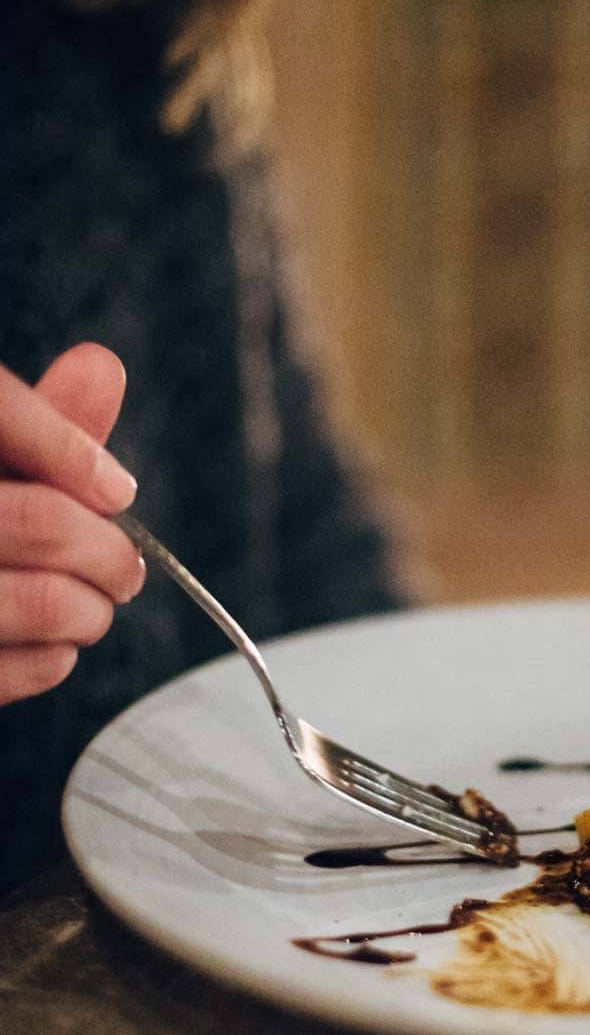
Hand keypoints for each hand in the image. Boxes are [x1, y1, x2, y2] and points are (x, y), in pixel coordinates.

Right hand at [0, 344, 142, 705]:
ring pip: (45, 601)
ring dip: (91, 608)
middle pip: (41, 521)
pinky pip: (19, 668)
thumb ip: (38, 422)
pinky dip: (56, 655)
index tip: (115, 489)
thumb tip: (102, 366)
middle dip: (107, 549)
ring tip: (93, 603)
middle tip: (124, 565)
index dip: (67, 451)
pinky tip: (50, 641)